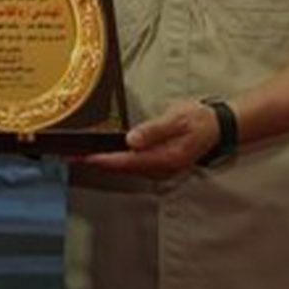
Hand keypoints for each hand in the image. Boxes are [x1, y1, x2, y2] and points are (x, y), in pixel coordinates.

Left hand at [80, 99, 222, 178]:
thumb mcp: (177, 119)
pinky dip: (115, 160)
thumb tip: (131, 140)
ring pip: (125, 168)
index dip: (102, 160)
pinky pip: (132, 164)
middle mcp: (159, 168)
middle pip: (121, 168)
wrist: (218, 125)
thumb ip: (154, 130)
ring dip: (104, 163)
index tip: (82, 157)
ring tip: (80, 155)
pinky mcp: (158, 162)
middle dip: (96, 163)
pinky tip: (103, 153)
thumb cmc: (198, 119)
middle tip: (70, 156)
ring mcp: (159, 167)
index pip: (126, 161)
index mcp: (163, 158)